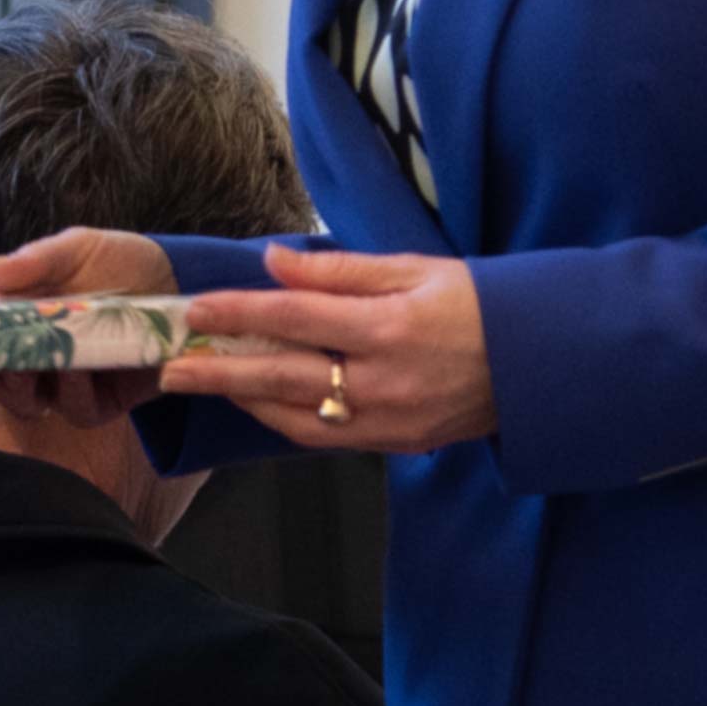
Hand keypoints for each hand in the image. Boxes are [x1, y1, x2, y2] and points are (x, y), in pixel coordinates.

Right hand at [0, 228, 175, 428]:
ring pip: (14, 401)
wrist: (180, 288)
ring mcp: (53, 382)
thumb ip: (34, 261)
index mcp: (4, 311)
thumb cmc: (119, 263)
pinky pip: (70, 411)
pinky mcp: (92, 404)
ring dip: (20, 383)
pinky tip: (90, 369)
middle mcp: (20, 351)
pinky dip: (76, 391)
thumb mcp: (78, 248)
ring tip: (35, 360)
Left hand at [162, 244, 495, 454]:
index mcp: (389, 329)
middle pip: (283, 377)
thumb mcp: (414, 269)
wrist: (538, 365)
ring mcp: (387, 422)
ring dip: (243, 399)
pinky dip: (282, 418)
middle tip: (168, 369)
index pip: (296, 318)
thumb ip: (338, 270)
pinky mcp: (392, 445)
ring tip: (199, 383)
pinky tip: (254, 399)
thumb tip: (273, 260)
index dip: (241, 312)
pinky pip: (323, 437)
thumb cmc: (475, 304)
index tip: (196, 309)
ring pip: (295, 418)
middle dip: (219, 373)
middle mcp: (383, 383)